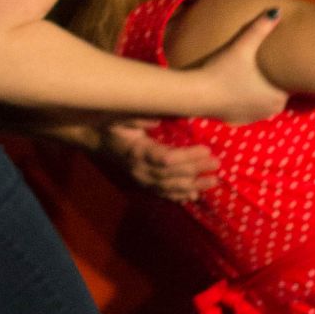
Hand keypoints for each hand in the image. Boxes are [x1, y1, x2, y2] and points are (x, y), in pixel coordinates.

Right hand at [101, 121, 218, 200]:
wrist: (97, 140)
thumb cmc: (112, 125)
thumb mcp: (120, 117)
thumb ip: (136, 118)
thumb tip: (156, 119)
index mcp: (136, 151)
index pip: (164, 158)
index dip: (186, 156)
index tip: (206, 150)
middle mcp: (139, 169)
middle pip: (171, 174)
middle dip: (195, 170)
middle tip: (216, 164)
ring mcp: (141, 179)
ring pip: (169, 187)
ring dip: (193, 185)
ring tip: (213, 181)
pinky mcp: (143, 183)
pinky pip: (162, 193)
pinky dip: (178, 196)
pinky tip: (194, 196)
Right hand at [190, 8, 291, 125]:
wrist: (197, 95)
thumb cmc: (222, 70)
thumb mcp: (242, 47)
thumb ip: (260, 28)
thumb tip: (277, 11)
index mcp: (279, 96)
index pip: (293, 83)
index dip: (288, 72)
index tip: (281, 60)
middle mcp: (272, 110)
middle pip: (280, 92)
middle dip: (275, 80)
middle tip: (266, 64)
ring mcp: (256, 118)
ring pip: (265, 101)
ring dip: (261, 91)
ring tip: (253, 75)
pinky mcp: (240, 121)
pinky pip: (250, 109)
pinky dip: (247, 100)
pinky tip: (240, 88)